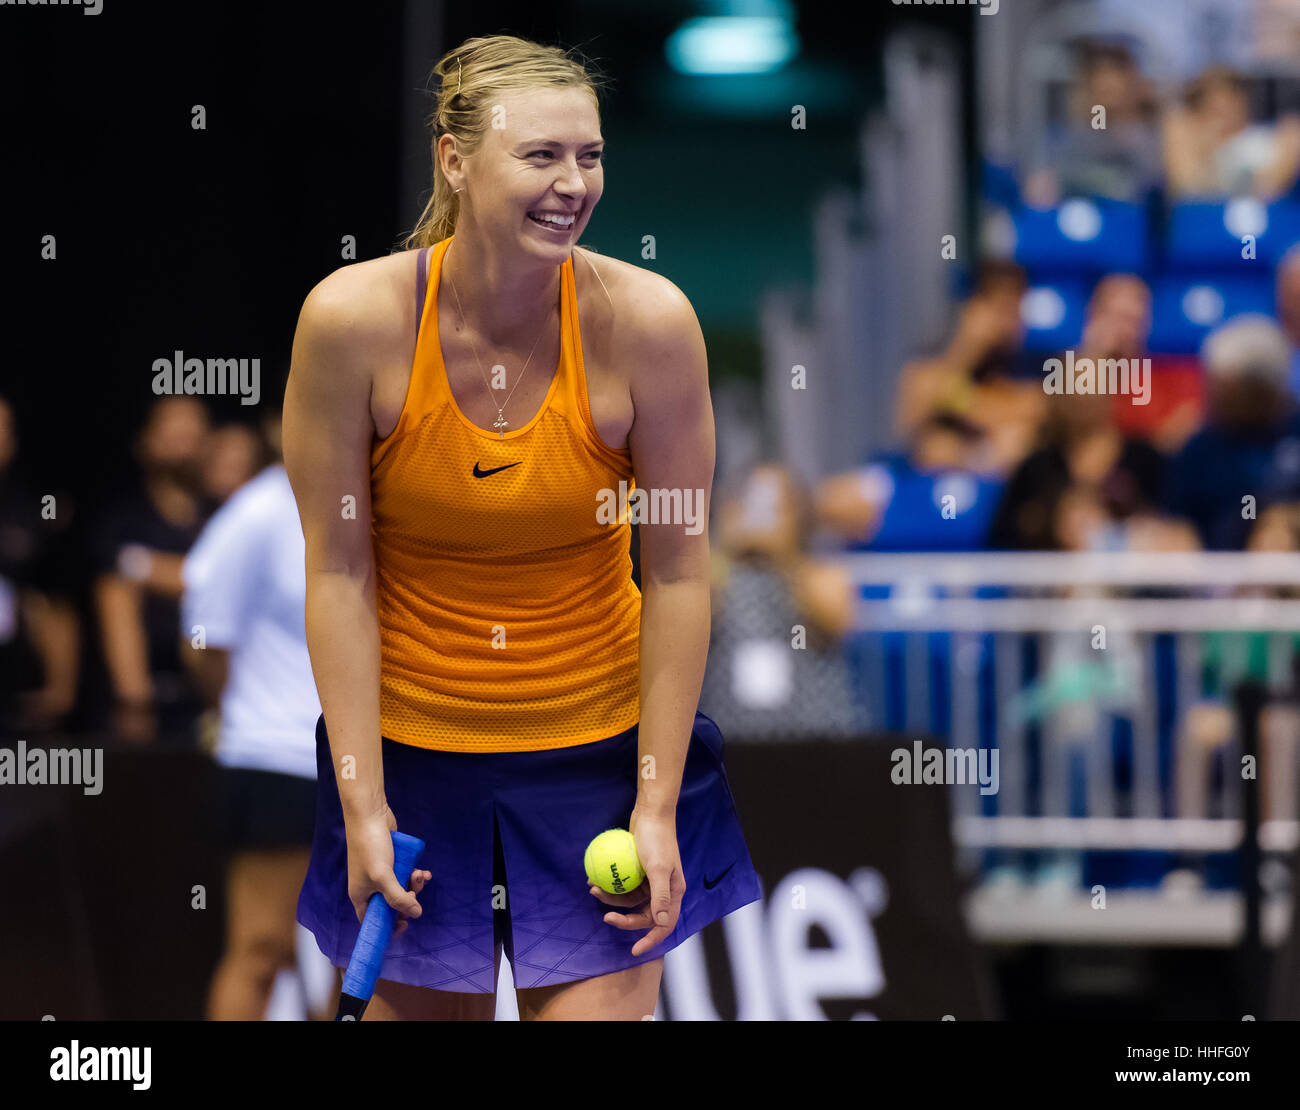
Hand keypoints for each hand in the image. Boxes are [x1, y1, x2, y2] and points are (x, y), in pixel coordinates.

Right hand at [344, 805, 430, 936]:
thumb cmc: (370, 847)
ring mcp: (381, 873)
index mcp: (361, 896)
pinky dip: (415, 874)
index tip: (405, 925)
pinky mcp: (392, 860)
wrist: (370, 814)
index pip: (373, 921)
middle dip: (407, 901)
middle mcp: (370, 887)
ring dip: (414, 885)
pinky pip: (406, 874)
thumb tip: (416, 914)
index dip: (388, 926)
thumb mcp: (384, 877)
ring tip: (420, 875)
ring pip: (402, 888)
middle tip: (414, 894)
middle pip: (391, 905)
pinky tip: (424, 871)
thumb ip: (398, 898)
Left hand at [588, 808, 683, 956]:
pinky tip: (594, 880)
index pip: (664, 924)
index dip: (651, 940)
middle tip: (605, 916)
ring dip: (611, 898)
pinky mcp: (638, 872)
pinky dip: (610, 885)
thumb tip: (661, 922)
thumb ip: (660, 897)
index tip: (634, 951)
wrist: (651, 813)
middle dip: (623, 918)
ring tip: (594, 889)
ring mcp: (650, 881)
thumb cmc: (657, 838)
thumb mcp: (657, 868)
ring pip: (629, 900)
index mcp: (674, 893)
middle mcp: (663, 890)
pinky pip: (623, 885)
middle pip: (643, 915)